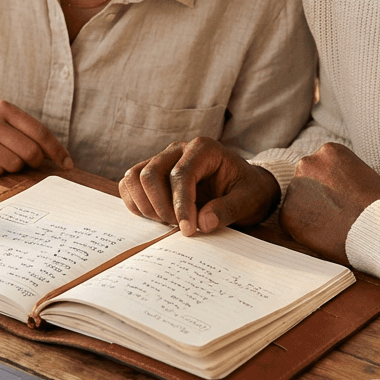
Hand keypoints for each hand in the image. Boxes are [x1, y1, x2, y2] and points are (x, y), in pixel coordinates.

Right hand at [0, 99, 71, 176]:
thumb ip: (21, 128)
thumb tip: (51, 154)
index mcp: (3, 108)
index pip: (39, 133)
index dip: (57, 151)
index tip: (68, 164)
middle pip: (30, 152)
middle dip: (35, 162)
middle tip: (30, 162)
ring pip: (14, 165)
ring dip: (15, 167)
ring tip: (3, 157)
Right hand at [119, 137, 280, 235]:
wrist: (244, 187)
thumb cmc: (247, 190)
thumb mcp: (249, 200)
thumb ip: (228, 210)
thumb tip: (203, 223)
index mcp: (203, 149)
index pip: (180, 175)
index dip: (180, 205)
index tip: (188, 230)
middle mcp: (178, 149)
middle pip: (150, 174)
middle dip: (161, 207)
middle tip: (179, 228)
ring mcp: (162, 159)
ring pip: (134, 177)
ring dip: (146, 206)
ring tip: (168, 222)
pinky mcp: (153, 173)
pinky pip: (130, 185)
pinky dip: (136, 204)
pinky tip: (156, 218)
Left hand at [279, 142, 379, 262]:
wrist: (378, 229)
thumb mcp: (365, 175)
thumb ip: (344, 174)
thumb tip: (338, 184)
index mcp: (328, 150)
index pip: (321, 168)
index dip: (331, 186)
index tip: (343, 197)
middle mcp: (307, 163)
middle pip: (306, 181)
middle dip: (316, 196)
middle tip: (335, 213)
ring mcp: (295, 187)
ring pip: (298, 201)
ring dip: (310, 212)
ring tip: (333, 225)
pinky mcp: (287, 213)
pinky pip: (292, 221)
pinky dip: (304, 230)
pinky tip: (324, 234)